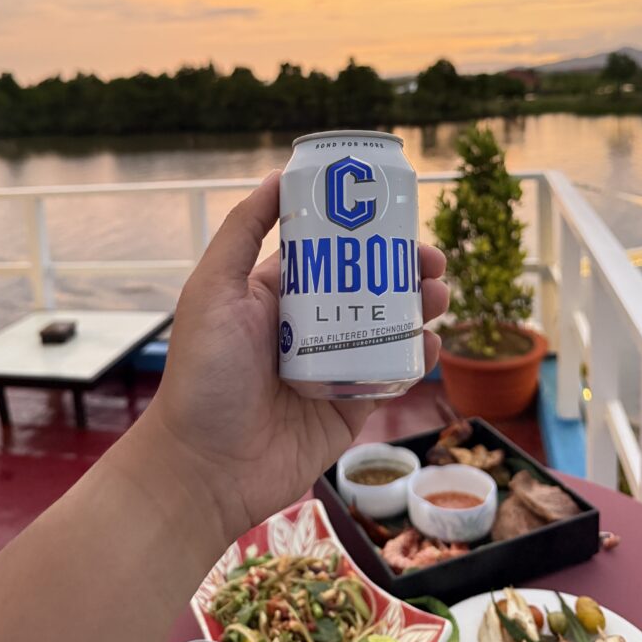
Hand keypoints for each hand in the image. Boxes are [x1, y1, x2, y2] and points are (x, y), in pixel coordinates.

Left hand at [149, 171, 447, 542]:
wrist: (204, 467)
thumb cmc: (203, 374)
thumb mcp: (213, 288)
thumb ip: (242, 231)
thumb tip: (278, 175)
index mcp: (279, 295)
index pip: (334, 254)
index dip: (369, 236)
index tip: (399, 223)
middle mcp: (310, 326)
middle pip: (371, 289)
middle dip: (406, 272)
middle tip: (433, 265)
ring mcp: (333, 367)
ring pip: (389, 328)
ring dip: (420, 309)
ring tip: (438, 298)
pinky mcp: (350, 407)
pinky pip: (392, 376)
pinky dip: (417, 359)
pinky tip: (430, 345)